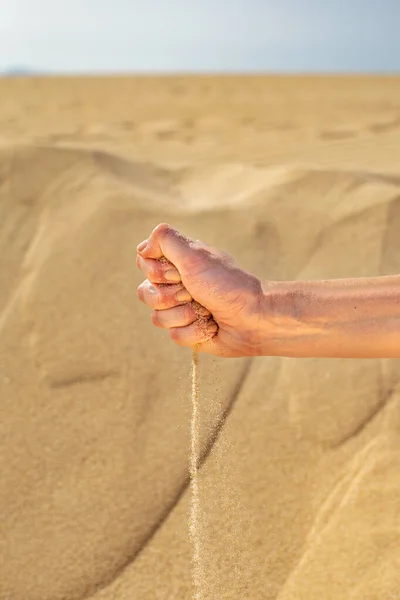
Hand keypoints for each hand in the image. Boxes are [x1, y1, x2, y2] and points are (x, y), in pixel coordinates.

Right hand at [136, 223, 264, 356]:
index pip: (144, 262)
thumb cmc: (226, 284)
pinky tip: (211, 327)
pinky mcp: (188, 332)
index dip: (157, 271)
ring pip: (157, 318)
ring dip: (184, 315)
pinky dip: (195, 331)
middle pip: (145, 293)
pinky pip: (174, 336)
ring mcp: (181, 309)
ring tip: (206, 311)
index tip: (179, 272)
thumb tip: (142, 248)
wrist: (253, 318)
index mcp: (178, 262)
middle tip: (195, 293)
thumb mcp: (194, 254)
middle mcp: (177, 284)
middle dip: (171, 296)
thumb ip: (165, 240)